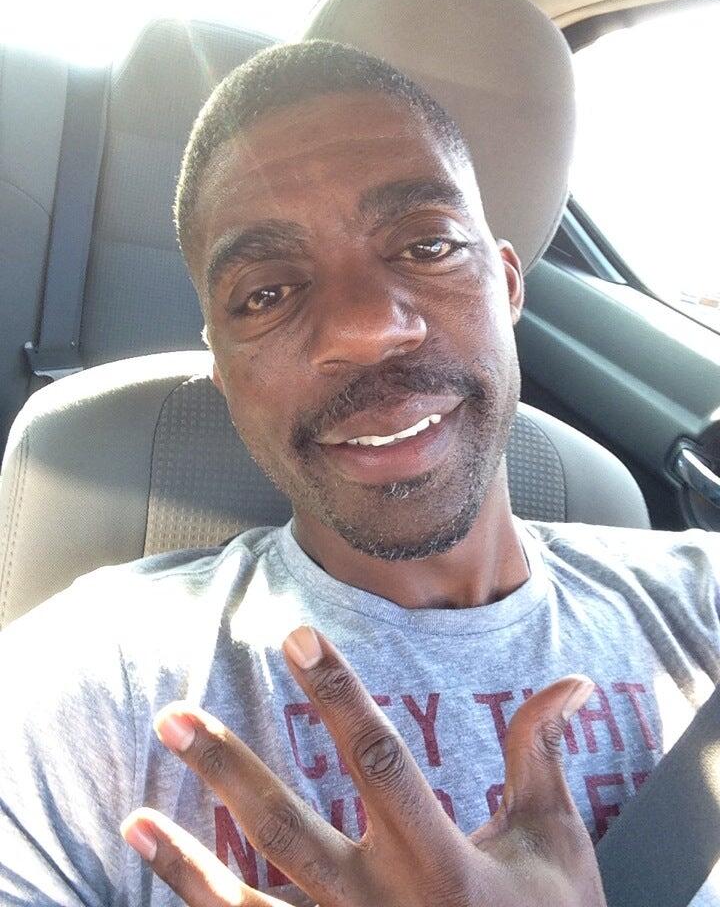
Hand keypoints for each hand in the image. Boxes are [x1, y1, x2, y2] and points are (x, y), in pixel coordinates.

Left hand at [121, 626, 605, 905]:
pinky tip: (163, 875)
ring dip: (185, 863)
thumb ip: (539, 754)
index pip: (376, 757)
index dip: (336, 693)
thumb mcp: (554, 841)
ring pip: (251, 904)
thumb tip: (569, 681)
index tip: (297, 638)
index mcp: (441, 861)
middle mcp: (383, 906)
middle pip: (288, 828)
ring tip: (133, 817)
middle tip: (173, 715)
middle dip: (228, 769)